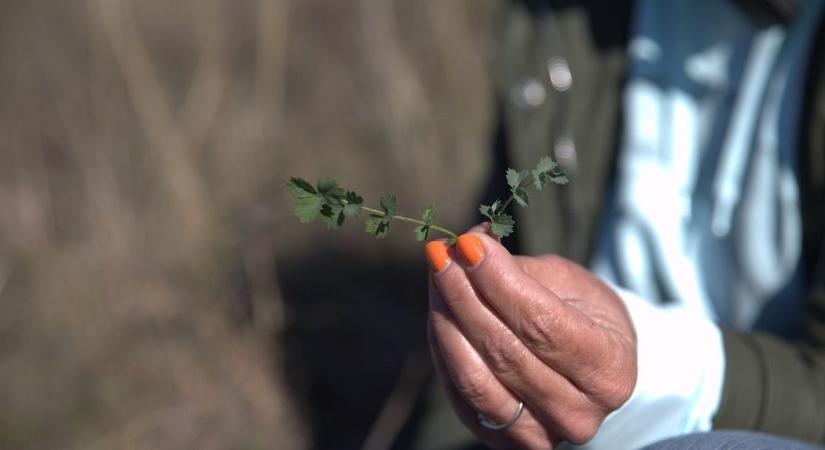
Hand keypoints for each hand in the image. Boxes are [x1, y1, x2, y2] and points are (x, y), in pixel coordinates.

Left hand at [425, 224, 636, 448]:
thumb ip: (521, 270)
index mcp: (610, 371)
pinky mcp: (503, 441)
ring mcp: (540, 435)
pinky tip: (440, 310)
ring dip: (446, 321)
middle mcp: (579, 414)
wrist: (589, 369)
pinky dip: (443, 348)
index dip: (499, 282)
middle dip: (464, 294)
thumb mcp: (569, 283)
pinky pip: (460, 394)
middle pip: (504, 351)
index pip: (542, 324)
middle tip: (441, 253)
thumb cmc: (583, 315)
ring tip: (437, 277)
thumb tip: (470, 245)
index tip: (469, 243)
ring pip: (476, 379)